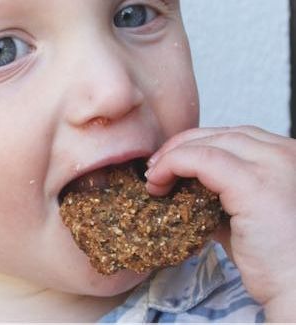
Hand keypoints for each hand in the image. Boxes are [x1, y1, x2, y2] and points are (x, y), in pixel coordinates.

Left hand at [144, 126, 295, 320]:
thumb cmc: (277, 262)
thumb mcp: (248, 218)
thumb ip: (223, 198)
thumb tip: (188, 193)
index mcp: (288, 158)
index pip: (235, 137)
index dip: (197, 146)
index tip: (170, 165)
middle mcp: (286, 153)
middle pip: (221, 134)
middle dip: (181, 147)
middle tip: (155, 169)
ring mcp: (272, 165)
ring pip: (208, 142)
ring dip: (172, 156)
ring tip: (154, 179)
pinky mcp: (253, 184)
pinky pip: (200, 159)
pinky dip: (172, 165)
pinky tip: (158, 183)